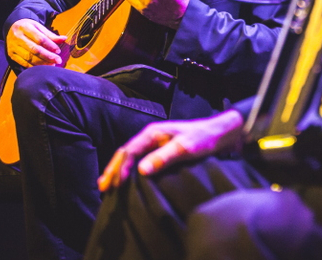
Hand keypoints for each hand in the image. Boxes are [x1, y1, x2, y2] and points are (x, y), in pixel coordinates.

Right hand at [5, 18, 65, 67]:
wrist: (11, 28)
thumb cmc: (28, 27)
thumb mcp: (39, 27)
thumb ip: (50, 35)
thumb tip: (64, 38)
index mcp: (25, 27)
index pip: (40, 38)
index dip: (50, 45)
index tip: (58, 51)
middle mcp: (18, 37)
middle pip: (34, 49)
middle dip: (47, 56)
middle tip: (58, 60)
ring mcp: (13, 47)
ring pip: (29, 57)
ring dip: (42, 63)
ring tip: (52, 65)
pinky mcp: (11, 55)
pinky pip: (23, 62)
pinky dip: (33, 66)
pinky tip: (42, 68)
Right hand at [97, 110, 244, 191]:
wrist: (219, 134)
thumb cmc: (202, 139)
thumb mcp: (185, 149)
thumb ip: (164, 158)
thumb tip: (142, 170)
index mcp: (152, 133)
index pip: (129, 151)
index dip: (120, 168)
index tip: (116, 185)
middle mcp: (150, 137)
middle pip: (125, 153)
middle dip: (112, 169)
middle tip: (102, 188)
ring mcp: (154, 143)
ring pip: (130, 157)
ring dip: (118, 170)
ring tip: (107, 186)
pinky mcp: (160, 151)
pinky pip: (138, 160)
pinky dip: (128, 170)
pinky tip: (126, 180)